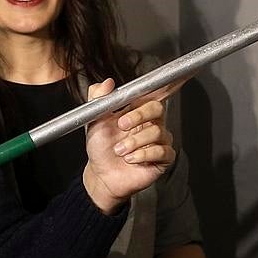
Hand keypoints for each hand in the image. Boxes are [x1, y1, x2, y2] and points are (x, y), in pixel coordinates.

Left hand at [81, 79, 175, 213]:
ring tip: (120, 150)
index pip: (148, 97)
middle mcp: (150, 124)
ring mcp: (159, 141)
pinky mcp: (164, 158)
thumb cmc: (101, 149)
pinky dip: (144, 154)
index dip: (141, 99)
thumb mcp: (94, 121)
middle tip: (121, 126)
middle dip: (138, 116)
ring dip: (134, 142)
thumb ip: (98, 99)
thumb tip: (106, 82)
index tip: (126, 108)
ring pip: (158, 132)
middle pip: (157, 109)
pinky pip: (163, 151)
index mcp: (136, 112)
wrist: (101, 175)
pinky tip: (131, 159)